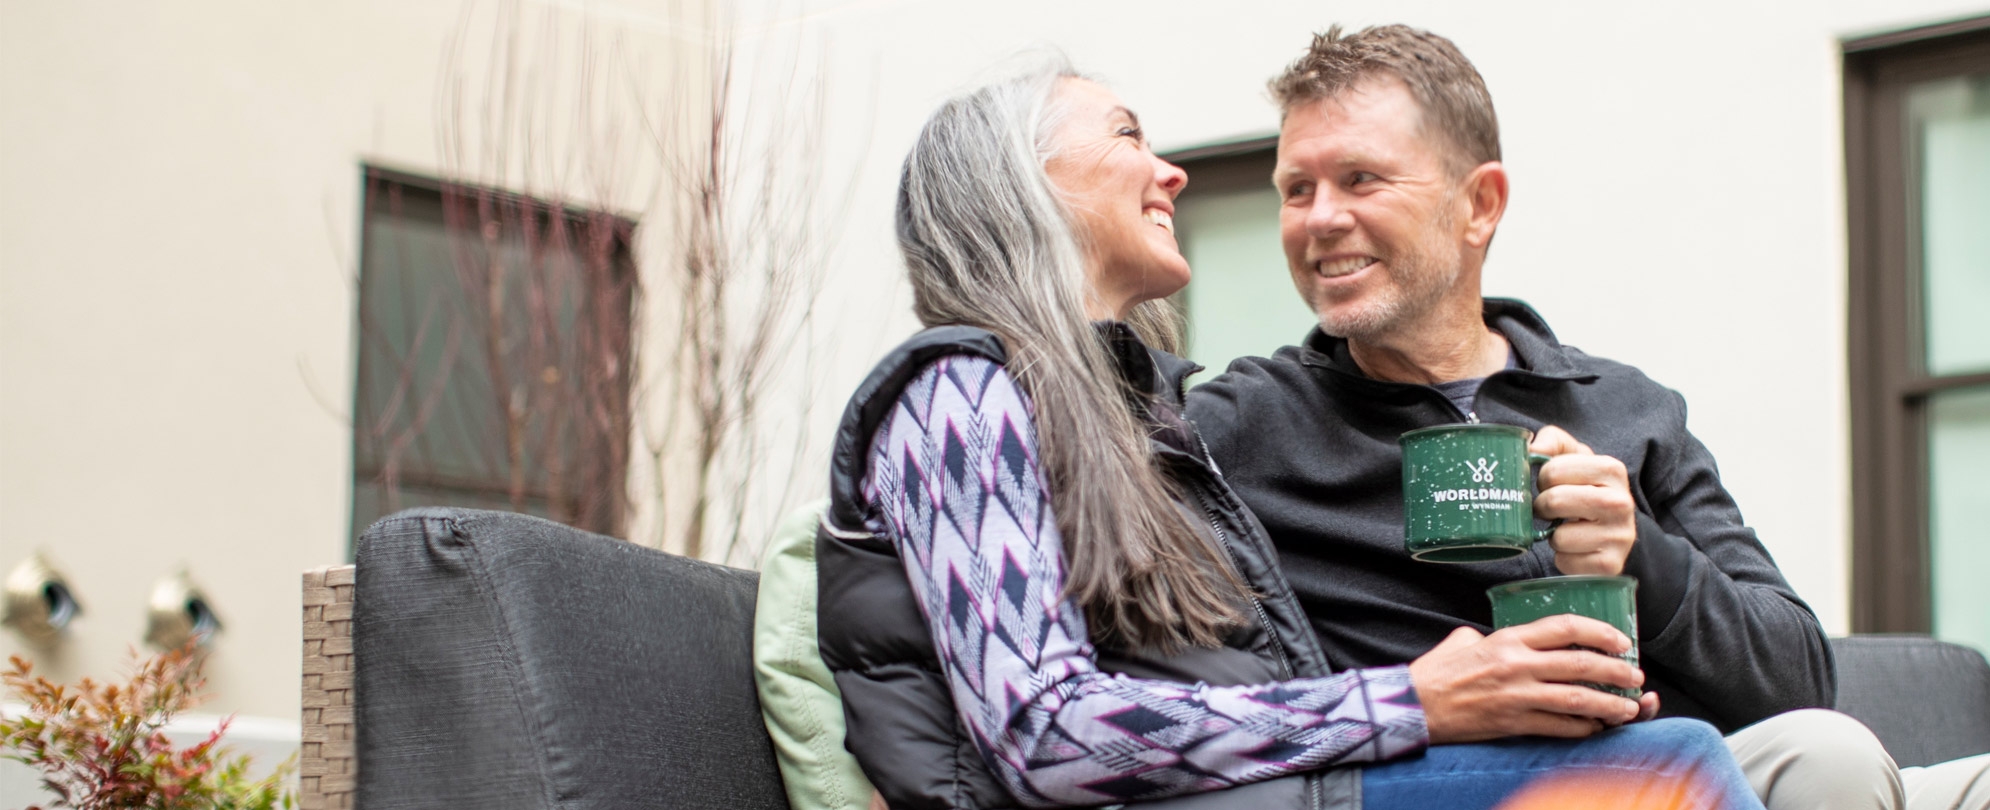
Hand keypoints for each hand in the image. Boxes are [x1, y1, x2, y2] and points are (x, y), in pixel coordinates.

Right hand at [1408, 616, 1643, 743]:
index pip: (1565, 627)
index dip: (1600, 632)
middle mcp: (1516, 665)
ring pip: (1576, 699)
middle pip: (1580, 664)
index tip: (1621, 641)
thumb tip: (1513, 638)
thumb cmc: (1437, 672)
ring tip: (1628, 708)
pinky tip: (1596, 728)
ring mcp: (1516, 696)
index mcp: (1508, 638)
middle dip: (1616, 670)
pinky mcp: (1512, 723)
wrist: (1413, 706)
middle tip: (1634, 675)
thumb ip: (1496, 636)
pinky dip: (1583, 728)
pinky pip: (1559, 726)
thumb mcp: (1465, 640)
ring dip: (1609, 704)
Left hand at [1529, 425, 1636, 574]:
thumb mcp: (1576, 458)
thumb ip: (1553, 441)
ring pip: (1558, 537)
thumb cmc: (1587, 489)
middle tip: (1551, 509)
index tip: (1551, 485)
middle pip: (1554, 501)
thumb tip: (1533, 448)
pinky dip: (1562, 558)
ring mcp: (1619, 536)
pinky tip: (1576, 549)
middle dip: (1543, 506)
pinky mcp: (1610, 565)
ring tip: (1566, 528)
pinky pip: (1565, 562)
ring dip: (1553, 535)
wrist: (1619, 531)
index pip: (1554, 470)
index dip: (1543, 479)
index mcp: (1612, 470)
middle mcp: (1620, 502)